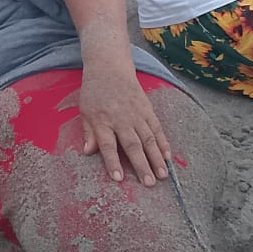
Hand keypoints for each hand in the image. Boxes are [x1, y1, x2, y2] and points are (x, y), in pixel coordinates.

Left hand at [75, 65, 172, 185]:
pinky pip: (157, 129)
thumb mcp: (85, 111)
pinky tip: (167, 157)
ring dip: (156, 159)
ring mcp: (136, 114)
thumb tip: (88, 151)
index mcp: (102, 120)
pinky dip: (163, 143)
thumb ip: (88, 132)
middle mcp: (121, 119)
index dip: (113, 162)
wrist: (110, 68)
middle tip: (149, 183)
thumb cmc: (94, 92)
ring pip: (149, 139)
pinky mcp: (147, 109)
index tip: (118, 179)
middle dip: (141, 165)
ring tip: (163, 175)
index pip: (108, 145)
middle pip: (133, 145)